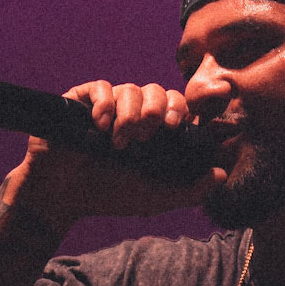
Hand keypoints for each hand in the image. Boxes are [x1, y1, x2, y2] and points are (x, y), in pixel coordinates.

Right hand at [3, 79, 225, 229]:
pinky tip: (100, 126)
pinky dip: (104, 104)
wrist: (63, 197)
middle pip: (156, 91)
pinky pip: (99, 87)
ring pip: (130, 89)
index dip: (181, 108)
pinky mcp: (79, 102)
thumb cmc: (108, 195)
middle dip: (156, 110)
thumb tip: (222, 174)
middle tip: (147, 135)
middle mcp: (131, 113)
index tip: (178, 125)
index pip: (175, 104)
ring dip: (129, 115)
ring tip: (119, 143)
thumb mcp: (154, 198)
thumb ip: (189, 190)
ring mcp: (107, 105)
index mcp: (151, 130)